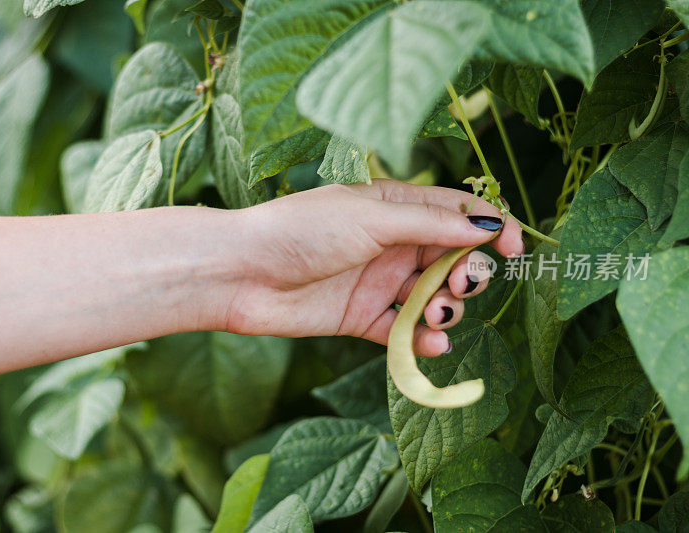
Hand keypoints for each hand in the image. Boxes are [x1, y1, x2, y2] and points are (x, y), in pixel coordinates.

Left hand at [225, 179, 523, 354]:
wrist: (242, 273)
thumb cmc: (301, 230)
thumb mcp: (372, 217)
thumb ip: (431, 225)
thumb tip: (488, 228)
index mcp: (395, 206)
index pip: (458, 213)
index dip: (491, 228)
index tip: (515, 250)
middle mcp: (390, 243)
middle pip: (451, 259)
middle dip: (467, 275)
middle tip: (460, 286)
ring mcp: (377, 282)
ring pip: (432, 298)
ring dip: (445, 310)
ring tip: (434, 316)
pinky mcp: (361, 317)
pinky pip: (403, 331)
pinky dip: (421, 339)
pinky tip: (428, 343)